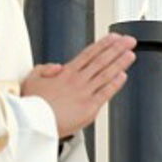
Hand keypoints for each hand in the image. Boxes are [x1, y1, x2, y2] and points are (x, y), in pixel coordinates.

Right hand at [21, 33, 136, 136]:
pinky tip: (123, 76)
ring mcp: (84, 93)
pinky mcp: (89, 107)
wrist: (34, 122)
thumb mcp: (31, 79)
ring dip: (120, 63)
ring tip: (130, 55)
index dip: (102, 45)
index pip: (88, 54)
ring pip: (106, 74)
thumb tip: (57, 66)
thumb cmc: (31, 105)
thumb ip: (44, 69)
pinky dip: (115, 84)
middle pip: (101, 60)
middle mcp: (77, 81)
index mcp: (64, 73)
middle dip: (117, 49)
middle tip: (129, 41)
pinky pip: (106, 93)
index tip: (113, 38)